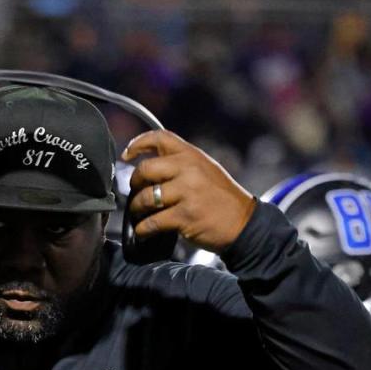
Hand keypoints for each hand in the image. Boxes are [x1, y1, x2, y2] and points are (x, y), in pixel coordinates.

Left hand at [122, 131, 255, 252]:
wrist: (243, 223)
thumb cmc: (222, 199)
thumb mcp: (205, 171)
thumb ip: (181, 165)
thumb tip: (148, 169)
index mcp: (192, 155)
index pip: (160, 138)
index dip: (138, 144)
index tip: (126, 156)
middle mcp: (189, 169)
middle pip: (145, 170)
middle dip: (133, 183)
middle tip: (134, 193)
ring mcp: (187, 192)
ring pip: (145, 197)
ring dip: (136, 209)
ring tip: (139, 215)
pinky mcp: (185, 215)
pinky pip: (152, 222)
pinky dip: (143, 229)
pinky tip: (143, 231)